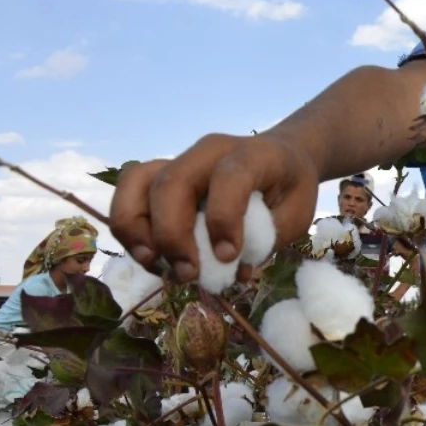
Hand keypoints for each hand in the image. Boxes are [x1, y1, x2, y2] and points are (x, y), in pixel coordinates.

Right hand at [109, 133, 319, 282]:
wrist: (281, 158)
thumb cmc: (290, 189)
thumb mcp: (296, 214)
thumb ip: (267, 238)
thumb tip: (232, 272)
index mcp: (253, 155)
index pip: (230, 177)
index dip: (224, 218)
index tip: (229, 256)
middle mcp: (209, 151)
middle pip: (172, 182)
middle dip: (172, 235)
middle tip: (188, 274)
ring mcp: (180, 159)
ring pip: (136, 183)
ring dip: (137, 231)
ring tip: (158, 266)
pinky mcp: (160, 175)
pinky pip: (129, 193)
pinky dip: (130, 228)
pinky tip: (153, 258)